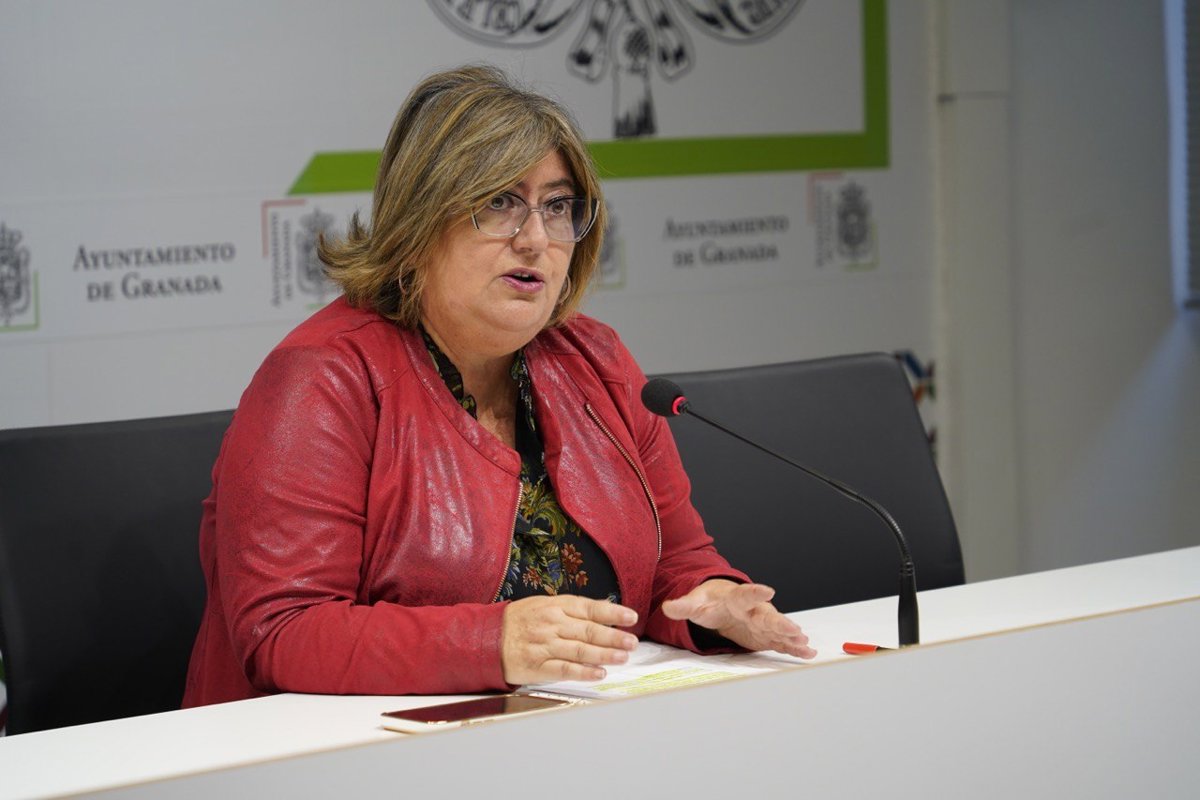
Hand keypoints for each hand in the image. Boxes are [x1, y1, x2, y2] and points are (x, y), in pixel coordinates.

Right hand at [501, 595, 638, 684]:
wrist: (486, 638)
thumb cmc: (519, 621)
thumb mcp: (544, 604)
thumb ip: (572, 609)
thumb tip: (603, 609)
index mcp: (555, 606)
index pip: (590, 608)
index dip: (613, 612)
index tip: (632, 617)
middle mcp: (552, 624)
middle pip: (589, 630)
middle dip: (614, 636)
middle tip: (632, 642)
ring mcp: (545, 645)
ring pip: (580, 650)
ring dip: (605, 654)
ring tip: (623, 657)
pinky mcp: (538, 665)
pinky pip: (565, 669)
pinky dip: (584, 672)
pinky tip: (599, 673)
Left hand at [661, 579, 816, 658]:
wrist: (722, 602)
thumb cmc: (710, 601)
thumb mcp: (695, 602)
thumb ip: (683, 606)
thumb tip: (667, 607)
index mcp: (736, 598)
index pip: (746, 594)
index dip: (756, 592)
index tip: (768, 589)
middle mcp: (754, 610)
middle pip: (768, 615)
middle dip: (781, 622)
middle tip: (794, 629)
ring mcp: (763, 623)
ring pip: (779, 629)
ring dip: (791, 636)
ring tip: (804, 643)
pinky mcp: (767, 636)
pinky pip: (782, 642)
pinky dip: (795, 648)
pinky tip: (808, 654)